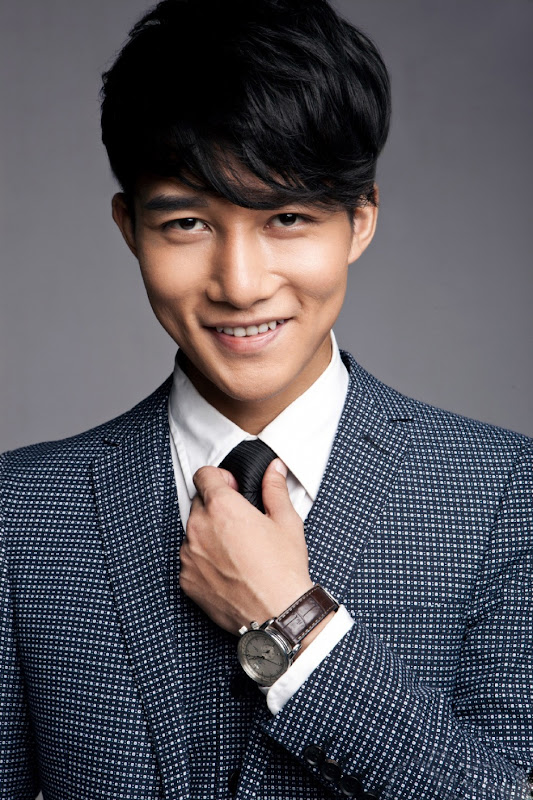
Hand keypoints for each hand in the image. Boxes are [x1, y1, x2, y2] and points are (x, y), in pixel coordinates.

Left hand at [179, 459, 313, 634]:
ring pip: (193, 532)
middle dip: (216, 506)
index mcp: (222, 507)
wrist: (277, 615)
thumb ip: (274, 489)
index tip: (233, 489)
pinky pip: (191, 560)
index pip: (204, 475)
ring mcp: (189, 556)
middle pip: (199, 503)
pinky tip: (229, 570)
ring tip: (237, 551)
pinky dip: (205, 560)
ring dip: (209, 534)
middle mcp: (199, 528)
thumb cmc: (283, 570)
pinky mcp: (186, 579)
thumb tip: (274, 469)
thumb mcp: (286, 521)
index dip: (220, 478)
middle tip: (241, 523)